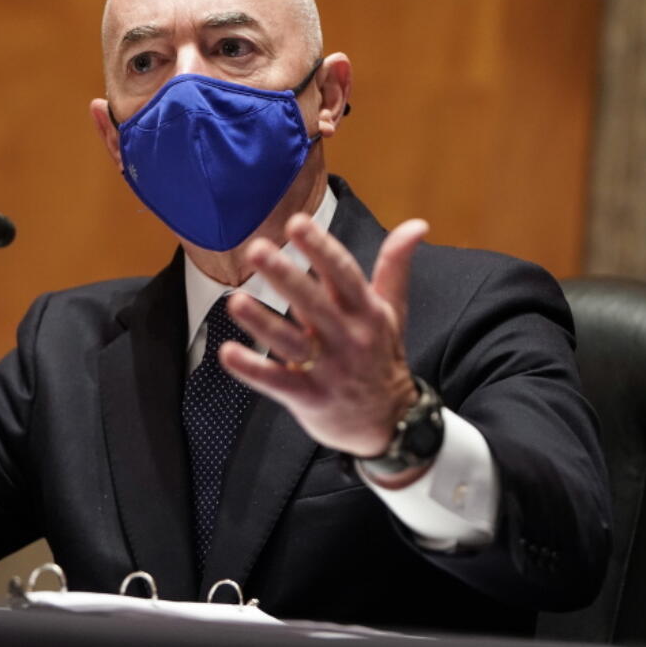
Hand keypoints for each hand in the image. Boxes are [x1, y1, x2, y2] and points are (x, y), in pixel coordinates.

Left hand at [217, 215, 429, 459]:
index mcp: (366, 312)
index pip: (343, 274)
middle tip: (257, 250)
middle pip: (313, 303)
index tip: (297, 222)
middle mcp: (348, 337)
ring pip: (291, 342)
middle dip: (285, 275)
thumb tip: (418, 223)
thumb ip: (395, 265)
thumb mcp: (392, 311)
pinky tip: (227, 352)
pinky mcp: (309, 397)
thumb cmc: (382, 357)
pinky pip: (277, 382)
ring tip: (236, 301)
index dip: (320, 248)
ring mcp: (328, 369)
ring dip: (262, 322)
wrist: (391, 424)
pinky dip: (251, 369)